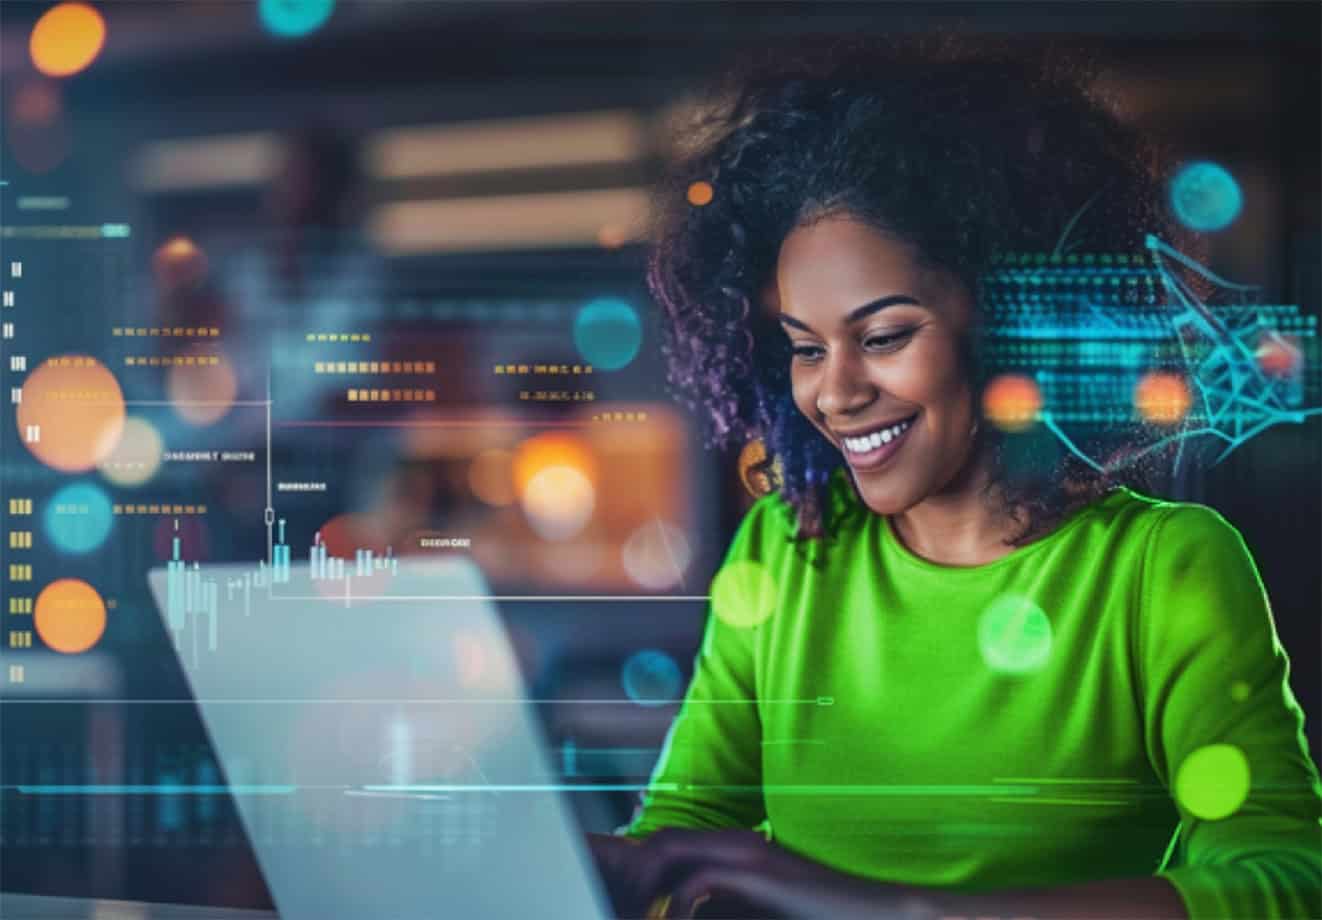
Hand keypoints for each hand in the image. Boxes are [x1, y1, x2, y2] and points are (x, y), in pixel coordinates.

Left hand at [591, 828, 937, 918]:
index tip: (593, 874)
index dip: (625, 859)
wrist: (877, 911)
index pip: (664, 847)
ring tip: (625, 909)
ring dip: (641, 882)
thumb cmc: (817, 918)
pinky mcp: (760, 873)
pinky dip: (674, 903)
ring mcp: (747, 854)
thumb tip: (674, 913)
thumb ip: (719, 909)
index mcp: (730, 853)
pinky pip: (697, 880)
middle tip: (595, 889)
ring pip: (667, 851)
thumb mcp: (757, 913)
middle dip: (619, 865)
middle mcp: (733, 844)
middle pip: (656, 843)